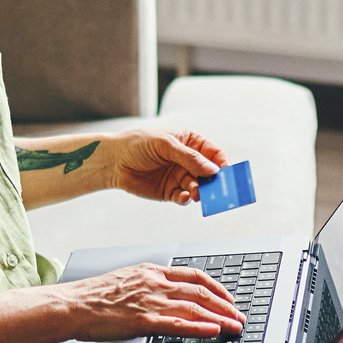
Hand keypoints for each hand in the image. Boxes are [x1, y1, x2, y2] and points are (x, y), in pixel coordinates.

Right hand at [61, 264, 244, 341]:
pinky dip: (200, 328)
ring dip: (220, 318)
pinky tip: (214, 332)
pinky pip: (179, 324)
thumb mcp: (125, 280)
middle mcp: (155, 283)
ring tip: (235, 327)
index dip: (216, 287)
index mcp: (151, 271)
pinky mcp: (144, 321)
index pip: (193, 275)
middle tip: (239, 316)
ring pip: (195, 308)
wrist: (72, 304)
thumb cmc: (93, 297)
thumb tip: (163, 295)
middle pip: (200, 292)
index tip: (228, 297)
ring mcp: (151, 302)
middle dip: (225, 305)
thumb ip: (147, 285)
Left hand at [103, 128, 229, 206]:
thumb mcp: (164, 144)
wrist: (114, 161)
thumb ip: (189, 157)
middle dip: (215, 182)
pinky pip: (185, 198)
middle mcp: (189, 161)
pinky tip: (184, 197)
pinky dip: (187, 199)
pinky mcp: (171, 192)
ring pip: (199, 187)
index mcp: (191, 143)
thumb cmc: (138, 144)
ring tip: (196, 193)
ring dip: (200, 191)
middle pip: (210, 173)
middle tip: (218, 190)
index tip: (227, 173)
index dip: (223, 163)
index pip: (215, 153)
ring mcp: (181, 177)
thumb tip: (213, 170)